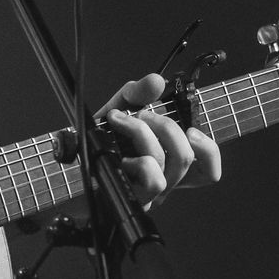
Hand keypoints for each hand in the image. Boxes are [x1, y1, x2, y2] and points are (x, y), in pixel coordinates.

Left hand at [99, 74, 221, 205]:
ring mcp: (147, 192)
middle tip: (140, 114)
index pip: (207, 173)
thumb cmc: (99, 139)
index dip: (208, 152)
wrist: (69, 159)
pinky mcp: (130, 196)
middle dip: (163, 124)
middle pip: (184, 156)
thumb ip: (137, 93)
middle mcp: (163, 182)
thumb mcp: (119, 109)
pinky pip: (152, 176)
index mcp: (168, 165)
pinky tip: (120, 153)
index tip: (191, 131)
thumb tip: (156, 82)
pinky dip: (139, 157)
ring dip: (143, 133)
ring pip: (166, 162)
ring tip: (122, 123)